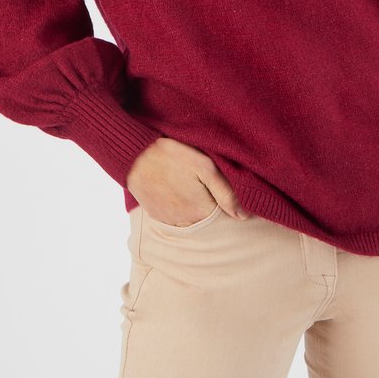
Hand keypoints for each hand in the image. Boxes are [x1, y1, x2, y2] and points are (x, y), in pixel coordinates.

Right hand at [125, 137, 251, 224]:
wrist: (134, 154)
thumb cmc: (172, 155)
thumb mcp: (204, 166)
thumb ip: (226, 192)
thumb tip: (244, 216)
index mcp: (202, 211)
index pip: (226, 217)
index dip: (229, 203)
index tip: (227, 189)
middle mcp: (187, 223)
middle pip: (209, 220)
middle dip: (213, 206)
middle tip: (208, 185)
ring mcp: (170, 221)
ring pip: (192, 221)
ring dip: (196, 209)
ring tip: (192, 186)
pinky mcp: (157, 216)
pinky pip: (176, 219)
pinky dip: (181, 209)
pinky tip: (178, 191)